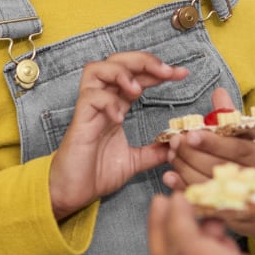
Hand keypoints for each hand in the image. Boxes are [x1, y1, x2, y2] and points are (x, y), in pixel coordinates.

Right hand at [49, 51, 187, 219]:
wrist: (72, 195)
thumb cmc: (95, 174)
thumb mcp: (133, 161)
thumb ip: (153, 152)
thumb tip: (176, 146)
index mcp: (116, 106)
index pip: (137, 75)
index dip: (158, 70)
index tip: (182, 73)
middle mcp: (102, 102)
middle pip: (117, 61)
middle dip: (143, 60)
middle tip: (166, 71)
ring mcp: (89, 109)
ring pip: (97, 69)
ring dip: (121, 72)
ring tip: (137, 89)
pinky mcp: (79, 121)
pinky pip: (91, 97)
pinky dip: (108, 101)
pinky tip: (119, 117)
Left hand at [163, 88, 254, 238]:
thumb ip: (234, 119)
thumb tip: (218, 93)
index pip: (239, 149)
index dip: (213, 142)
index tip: (190, 133)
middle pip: (221, 168)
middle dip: (193, 154)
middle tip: (174, 142)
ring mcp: (249, 204)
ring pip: (211, 188)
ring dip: (185, 171)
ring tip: (172, 156)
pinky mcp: (236, 221)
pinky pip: (206, 206)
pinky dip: (186, 191)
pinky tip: (171, 179)